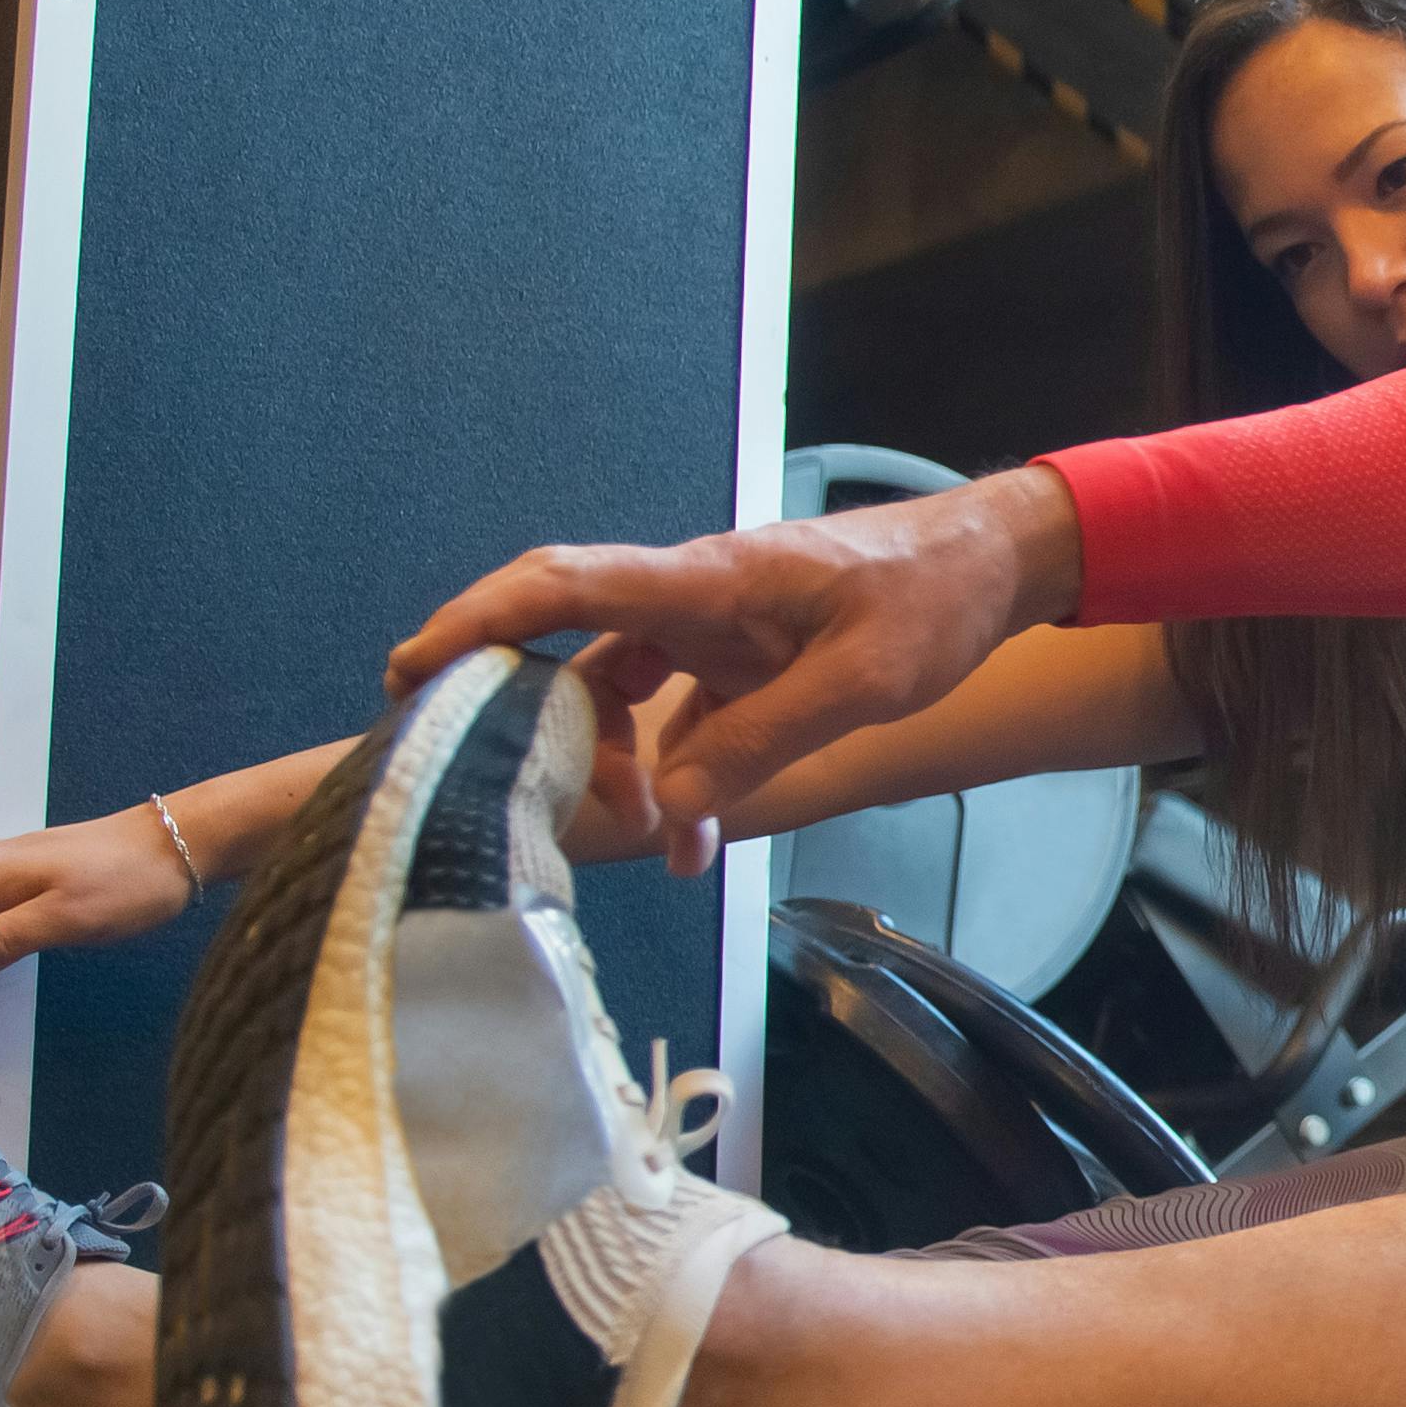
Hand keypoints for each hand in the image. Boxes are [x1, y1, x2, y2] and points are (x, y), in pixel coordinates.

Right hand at [390, 466, 1082, 833]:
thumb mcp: (861, 682)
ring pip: (625, 695)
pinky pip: (681, 715)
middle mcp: (692, 596)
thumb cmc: (933, 598)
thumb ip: (762, 742)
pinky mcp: (742, 654)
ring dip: (622, 768)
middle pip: (574, 650)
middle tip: (490, 786)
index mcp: (705, 579)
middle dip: (531, 719)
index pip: (563, 587)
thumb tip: (669, 809)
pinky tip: (694, 837)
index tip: (410, 668)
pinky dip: (677, 772)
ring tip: (643, 842)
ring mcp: (714, 625)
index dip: (476, 622)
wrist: (995, 563)